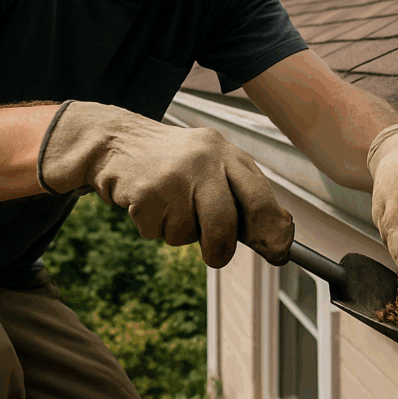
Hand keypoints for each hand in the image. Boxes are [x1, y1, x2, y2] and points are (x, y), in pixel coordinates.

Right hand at [38, 101, 293, 267]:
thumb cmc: (175, 165)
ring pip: (187, 234)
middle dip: (220, 248)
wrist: (116, 142)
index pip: (260, 196)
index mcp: (227, 154)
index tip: (279, 253)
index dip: (272, 230)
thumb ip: (243, 197)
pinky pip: (157, 232)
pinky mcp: (145, 191)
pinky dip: (153, 227)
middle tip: (216, 256)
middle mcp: (204, 160)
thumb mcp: (213, 168)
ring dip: (178, 232)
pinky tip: (148, 202)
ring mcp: (174, 175)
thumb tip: (280, 237)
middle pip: (224, 224)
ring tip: (168, 204)